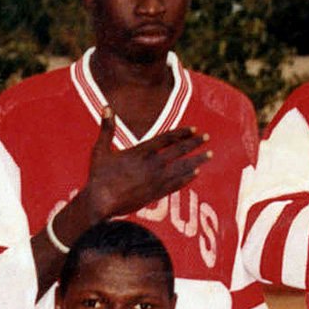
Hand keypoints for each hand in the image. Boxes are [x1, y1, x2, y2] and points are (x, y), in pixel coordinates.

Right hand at [79, 113, 209, 222]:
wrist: (101, 202)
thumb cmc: (99, 176)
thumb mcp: (100, 149)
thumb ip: (107, 128)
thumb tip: (106, 106)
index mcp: (140, 151)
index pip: (167, 139)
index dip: (182, 133)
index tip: (194, 129)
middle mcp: (152, 165)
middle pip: (179, 151)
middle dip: (195, 143)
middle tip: (207, 138)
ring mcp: (156, 180)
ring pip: (182, 168)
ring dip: (197, 160)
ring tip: (209, 155)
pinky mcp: (156, 194)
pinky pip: (177, 184)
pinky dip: (188, 178)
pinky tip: (197, 173)